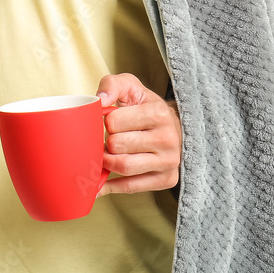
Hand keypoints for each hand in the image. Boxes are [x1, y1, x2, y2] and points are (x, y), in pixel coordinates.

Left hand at [96, 72, 181, 196]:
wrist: (174, 125)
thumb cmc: (147, 106)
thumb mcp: (131, 87)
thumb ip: (112, 85)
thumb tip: (99, 100)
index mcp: (158, 113)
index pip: (113, 122)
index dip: (106, 121)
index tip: (111, 121)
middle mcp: (167, 138)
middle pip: (117, 146)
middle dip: (106, 142)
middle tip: (109, 138)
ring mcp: (169, 161)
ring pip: (124, 167)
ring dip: (107, 162)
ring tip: (106, 154)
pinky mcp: (167, 179)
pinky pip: (131, 187)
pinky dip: (112, 186)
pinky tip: (101, 183)